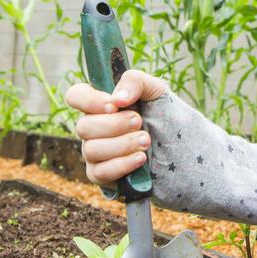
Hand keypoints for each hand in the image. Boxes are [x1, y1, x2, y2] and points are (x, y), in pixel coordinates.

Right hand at [65, 70, 168, 185]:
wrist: (180, 148)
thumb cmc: (162, 116)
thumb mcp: (155, 90)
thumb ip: (135, 82)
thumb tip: (118, 98)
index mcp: (101, 104)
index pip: (76, 96)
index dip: (89, 101)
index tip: (114, 105)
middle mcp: (92, 128)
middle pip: (83, 126)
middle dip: (115, 125)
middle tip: (139, 122)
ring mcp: (94, 153)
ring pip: (91, 150)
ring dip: (122, 144)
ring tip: (146, 140)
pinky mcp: (102, 175)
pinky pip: (100, 173)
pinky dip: (122, 164)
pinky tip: (141, 159)